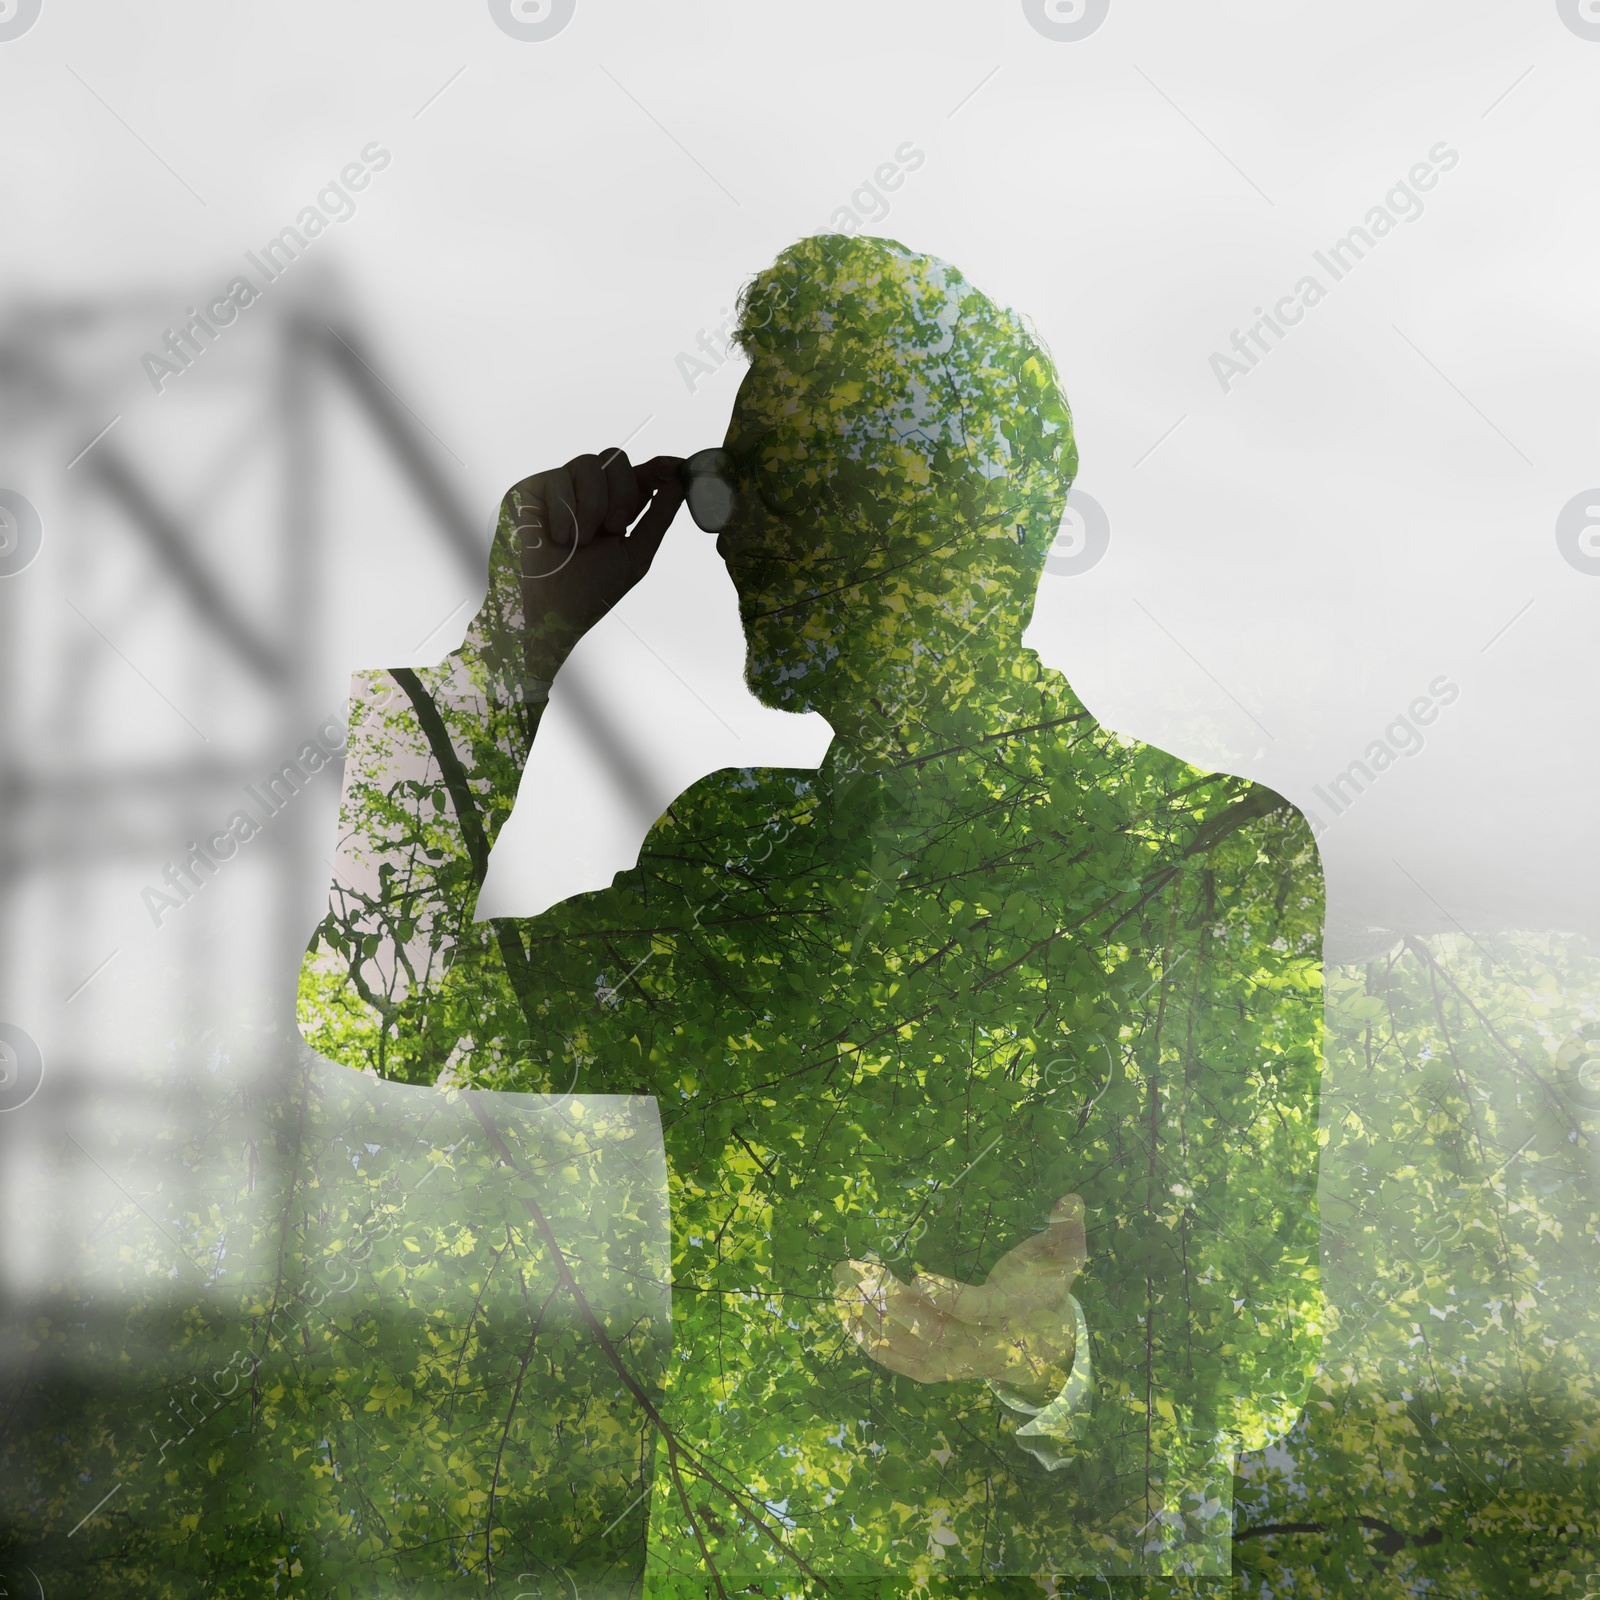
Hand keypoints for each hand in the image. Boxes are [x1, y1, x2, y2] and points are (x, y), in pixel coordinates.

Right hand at [504, 449, 684, 665]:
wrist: (552, 610)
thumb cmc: (591, 590)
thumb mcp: (635, 553)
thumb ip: (658, 517)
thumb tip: (681, 482)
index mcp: (615, 507)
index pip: (639, 474)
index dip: (659, 466)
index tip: (678, 466)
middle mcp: (588, 493)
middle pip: (615, 459)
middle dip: (622, 494)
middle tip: (614, 528)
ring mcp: (560, 489)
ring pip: (588, 464)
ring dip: (592, 507)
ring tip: (581, 541)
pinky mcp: (531, 490)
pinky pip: (557, 478)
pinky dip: (563, 511)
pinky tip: (559, 538)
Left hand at [833, 1195, 1086, 1406]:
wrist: (1044, 1347)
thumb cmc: (1044, 1287)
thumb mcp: (1064, 1258)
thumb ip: (1066, 1231)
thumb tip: (1071, 1200)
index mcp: (1012, 1313)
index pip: (978, 1310)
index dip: (950, 1298)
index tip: (919, 1276)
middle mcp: (982, 1344)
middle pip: (934, 1333)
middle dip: (893, 1305)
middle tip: (860, 1272)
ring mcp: (959, 1362)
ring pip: (911, 1349)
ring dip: (874, 1320)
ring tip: (842, 1287)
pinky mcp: (940, 1369)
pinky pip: (902, 1363)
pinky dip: (873, 1344)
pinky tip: (845, 1318)